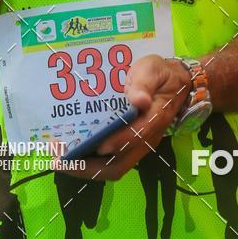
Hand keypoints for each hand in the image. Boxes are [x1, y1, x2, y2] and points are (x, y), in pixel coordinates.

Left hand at [53, 55, 191, 180]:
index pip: (137, 136)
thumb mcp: (153, 70)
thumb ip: (144, 83)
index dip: (118, 142)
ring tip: (61, 161)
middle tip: (63, 161)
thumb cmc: (160, 75)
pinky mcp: (129, 145)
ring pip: (113, 167)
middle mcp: (146, 138)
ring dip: (87, 168)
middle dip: (90, 168)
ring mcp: (137, 145)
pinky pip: (110, 161)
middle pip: (120, 164)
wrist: (175, 83)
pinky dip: (91, 161)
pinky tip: (73, 153)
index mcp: (154, 118)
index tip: (98, 144)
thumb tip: (139, 100)